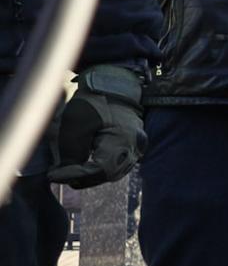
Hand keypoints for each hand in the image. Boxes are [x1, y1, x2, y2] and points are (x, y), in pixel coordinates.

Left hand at [47, 66, 145, 187]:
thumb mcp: (76, 122)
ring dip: (90, 175)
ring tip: (68, 171)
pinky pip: (116, 166)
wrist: (114, 87)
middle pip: (107, 174)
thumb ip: (72, 150)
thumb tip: (65, 174)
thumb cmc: (94, 101)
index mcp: (123, 139)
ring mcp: (136, 149)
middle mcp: (135, 148)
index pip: (99, 169)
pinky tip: (82, 165)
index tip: (53, 175)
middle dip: (82, 177)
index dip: (74, 174)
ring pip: (112, 172)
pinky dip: (99, 169)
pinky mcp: (132, 149)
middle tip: (59, 174)